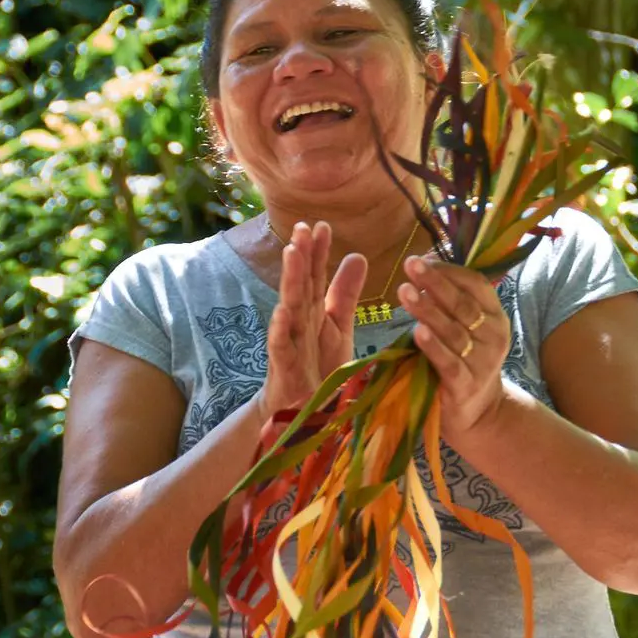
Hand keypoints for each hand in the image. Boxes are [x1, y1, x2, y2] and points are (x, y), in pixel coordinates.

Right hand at [258, 221, 367, 420]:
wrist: (299, 412)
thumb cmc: (317, 366)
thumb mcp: (337, 327)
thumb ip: (345, 294)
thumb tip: (357, 255)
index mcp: (314, 312)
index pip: (315, 277)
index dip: (318, 253)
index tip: (321, 225)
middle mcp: (299, 323)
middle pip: (300, 286)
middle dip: (301, 257)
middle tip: (301, 227)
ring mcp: (290, 344)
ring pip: (290, 308)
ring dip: (290, 281)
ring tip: (291, 253)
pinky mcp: (285, 369)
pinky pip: (281, 347)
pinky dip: (280, 330)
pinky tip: (281, 311)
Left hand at [398, 255, 511, 442]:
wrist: (480, 411)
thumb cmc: (465, 359)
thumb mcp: (468, 328)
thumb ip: (452, 301)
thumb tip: (423, 264)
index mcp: (495, 315)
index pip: (476, 284)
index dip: (448, 271)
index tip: (421, 260)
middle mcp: (494, 336)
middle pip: (463, 304)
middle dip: (435, 283)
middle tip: (410, 265)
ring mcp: (482, 362)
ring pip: (454, 331)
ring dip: (428, 311)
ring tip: (404, 292)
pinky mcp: (466, 385)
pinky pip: (449, 362)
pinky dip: (433, 347)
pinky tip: (418, 332)